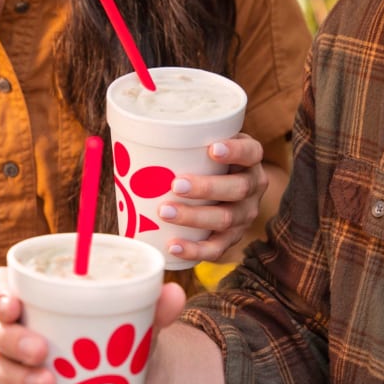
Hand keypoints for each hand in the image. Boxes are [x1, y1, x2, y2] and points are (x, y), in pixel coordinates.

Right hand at [0, 267, 185, 383]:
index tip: (14, 304)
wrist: (131, 380)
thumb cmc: (122, 335)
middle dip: (9, 338)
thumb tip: (174, 293)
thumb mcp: (139, 319)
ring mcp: (16, 363)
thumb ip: (155, 306)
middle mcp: (18, 327)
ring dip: (15, 375)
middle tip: (40, 349)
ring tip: (47, 383)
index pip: (1, 284)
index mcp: (37, 296)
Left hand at [158, 133, 268, 261]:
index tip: (212, 148)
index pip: (250, 152)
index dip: (235, 151)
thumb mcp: (204, 145)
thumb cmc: (204, 162)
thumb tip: (131, 133)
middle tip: (175, 184)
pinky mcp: (232, 238)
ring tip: (165, 212)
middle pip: (238, 188)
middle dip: (206, 187)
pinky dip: (194, 250)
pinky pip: (217, 248)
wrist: (223, 194)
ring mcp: (244, 215)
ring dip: (194, 217)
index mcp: (249, 159)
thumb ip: (184, 140)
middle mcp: (252, 187)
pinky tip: (173, 246)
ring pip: (225, 219)